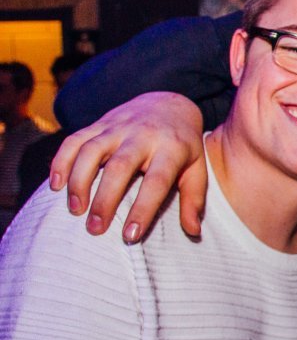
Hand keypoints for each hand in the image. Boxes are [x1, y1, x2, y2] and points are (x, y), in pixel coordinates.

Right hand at [50, 92, 205, 241]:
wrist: (169, 103)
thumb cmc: (183, 146)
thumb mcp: (197, 169)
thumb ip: (194, 199)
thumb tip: (193, 232)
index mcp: (171, 149)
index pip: (157, 182)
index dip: (142, 209)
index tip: (130, 235)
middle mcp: (143, 135)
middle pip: (120, 167)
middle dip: (105, 200)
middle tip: (95, 229)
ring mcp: (118, 127)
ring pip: (91, 151)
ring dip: (79, 181)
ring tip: (76, 210)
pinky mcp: (99, 123)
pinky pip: (74, 140)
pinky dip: (61, 161)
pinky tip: (56, 185)